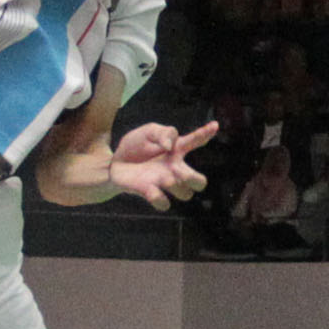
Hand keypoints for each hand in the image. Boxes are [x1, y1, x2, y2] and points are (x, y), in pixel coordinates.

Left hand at [106, 119, 222, 206]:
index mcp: (176, 150)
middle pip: (200, 182)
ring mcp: (164, 183)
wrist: (113, 162)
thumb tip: (169, 147)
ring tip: (163, 178)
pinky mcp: (150, 193)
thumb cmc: (135, 146)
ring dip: (176, 186)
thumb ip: (163, 132)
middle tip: (179, 172)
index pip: (195, 141)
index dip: (205, 133)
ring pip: (185, 194)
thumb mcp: (149, 131)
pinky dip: (158, 198)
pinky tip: (149, 189)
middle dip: (195, 180)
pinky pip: (163, 203)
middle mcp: (174, 169)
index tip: (215, 125)